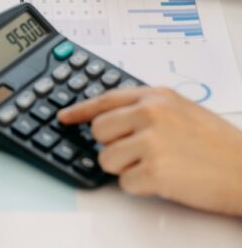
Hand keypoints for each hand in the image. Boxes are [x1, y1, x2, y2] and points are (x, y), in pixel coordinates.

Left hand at [59, 87, 241, 214]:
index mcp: (155, 96)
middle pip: (99, 131)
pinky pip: (124, 183)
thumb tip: (116, 118)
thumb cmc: (218, 144)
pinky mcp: (154, 172)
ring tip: (155, 166)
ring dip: (125, 168)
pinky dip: (140, 187)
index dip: (80, 110)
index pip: (104, 100)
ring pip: (106, 158)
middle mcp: (150, 114)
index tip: (64, 117)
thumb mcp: (182, 109)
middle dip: (112, 145)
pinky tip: (164, 180)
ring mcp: (151, 142)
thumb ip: (148, 108)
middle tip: (136, 153)